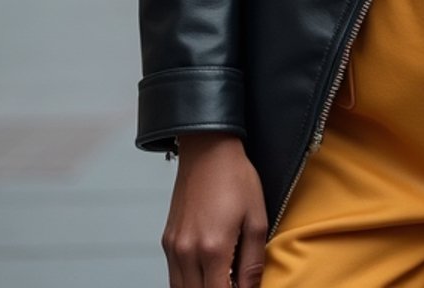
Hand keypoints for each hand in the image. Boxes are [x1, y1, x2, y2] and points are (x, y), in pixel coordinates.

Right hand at [162, 133, 266, 287]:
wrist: (208, 149)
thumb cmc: (236, 179)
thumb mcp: (257, 219)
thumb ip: (252, 262)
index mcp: (213, 249)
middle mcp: (187, 253)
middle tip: (234, 282)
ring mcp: (173, 248)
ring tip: (223, 278)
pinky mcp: (166, 241)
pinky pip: (174, 277)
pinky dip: (189, 283)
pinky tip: (208, 272)